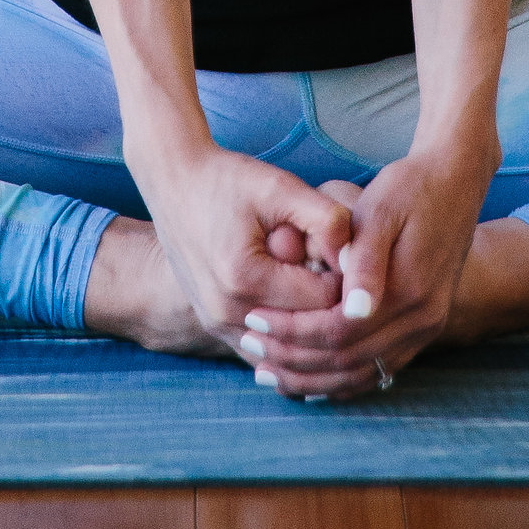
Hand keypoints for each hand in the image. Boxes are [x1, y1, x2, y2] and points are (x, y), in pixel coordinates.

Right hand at [131, 144, 354, 354]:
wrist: (172, 180)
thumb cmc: (227, 179)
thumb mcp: (278, 185)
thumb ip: (325, 219)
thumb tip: (356, 258)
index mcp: (244, 278)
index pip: (322, 301)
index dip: (344, 277)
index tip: (344, 252)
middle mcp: (225, 312)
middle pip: (305, 328)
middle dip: (327, 303)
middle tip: (333, 268)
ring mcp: (215, 325)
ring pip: (284, 345)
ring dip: (306, 321)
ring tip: (312, 282)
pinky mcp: (213, 326)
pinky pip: (262, 349)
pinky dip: (284, 335)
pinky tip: (297, 308)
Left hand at [236, 150, 489, 399]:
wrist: (455, 182)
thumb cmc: (409, 188)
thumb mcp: (381, 210)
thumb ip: (365, 260)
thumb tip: (353, 309)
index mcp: (409, 292)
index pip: (339, 332)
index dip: (293, 331)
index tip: (254, 319)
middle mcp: (422, 321)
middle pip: (348, 361)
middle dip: (294, 359)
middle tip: (250, 349)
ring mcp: (426, 330)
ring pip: (362, 374)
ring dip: (313, 378)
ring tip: (270, 371)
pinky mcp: (423, 330)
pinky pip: (377, 369)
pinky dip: (341, 378)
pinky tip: (310, 377)